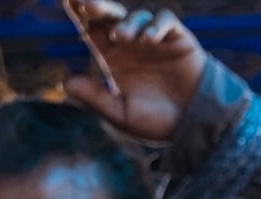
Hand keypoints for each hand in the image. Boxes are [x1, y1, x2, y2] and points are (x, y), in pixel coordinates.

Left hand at [62, 0, 206, 141]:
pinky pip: (164, 20)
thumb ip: (95, 97)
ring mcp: (153, 40)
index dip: (80, 16)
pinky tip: (150, 39)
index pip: (92, 32)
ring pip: (136, 17)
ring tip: (123, 37)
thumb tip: (65, 82)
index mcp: (113, 60)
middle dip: (98, 8)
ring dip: (127, 23)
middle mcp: (131, 46)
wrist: (195, 125)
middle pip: (110, 18)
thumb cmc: (158, 123)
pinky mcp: (177, 38)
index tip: (68, 2)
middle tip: (88, 5)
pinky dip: (156, 25)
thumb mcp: (122, 114)